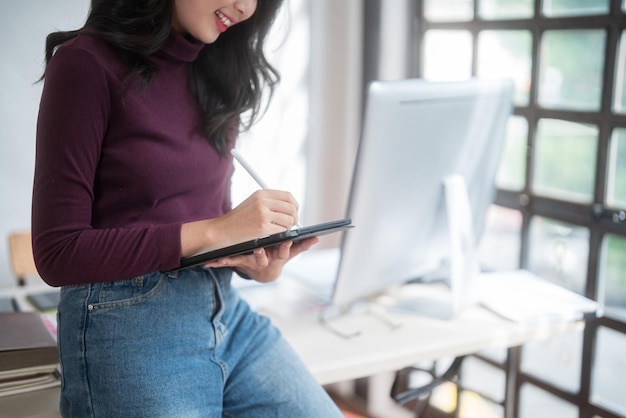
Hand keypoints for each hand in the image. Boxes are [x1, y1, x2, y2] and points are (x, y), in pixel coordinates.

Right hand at [180, 189, 299, 257]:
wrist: (220, 231)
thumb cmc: (237, 220)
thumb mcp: (252, 204)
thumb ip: (270, 203)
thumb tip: (291, 207)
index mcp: (261, 194)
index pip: (288, 196)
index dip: (295, 206)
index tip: (294, 213)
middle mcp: (263, 201)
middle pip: (291, 208)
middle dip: (294, 218)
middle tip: (290, 226)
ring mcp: (263, 214)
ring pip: (289, 220)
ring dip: (288, 228)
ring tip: (279, 231)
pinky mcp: (262, 228)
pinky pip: (282, 231)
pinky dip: (281, 235)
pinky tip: (273, 237)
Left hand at [203, 236, 318, 281]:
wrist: (263, 274)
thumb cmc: (276, 258)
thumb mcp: (289, 255)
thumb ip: (301, 246)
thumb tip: (316, 238)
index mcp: (277, 258)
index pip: (283, 251)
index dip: (285, 247)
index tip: (287, 239)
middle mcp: (264, 262)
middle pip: (263, 258)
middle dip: (260, 254)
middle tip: (258, 247)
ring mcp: (251, 264)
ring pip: (242, 261)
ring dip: (232, 260)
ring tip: (224, 258)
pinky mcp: (240, 263)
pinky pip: (229, 262)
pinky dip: (218, 263)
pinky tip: (208, 263)